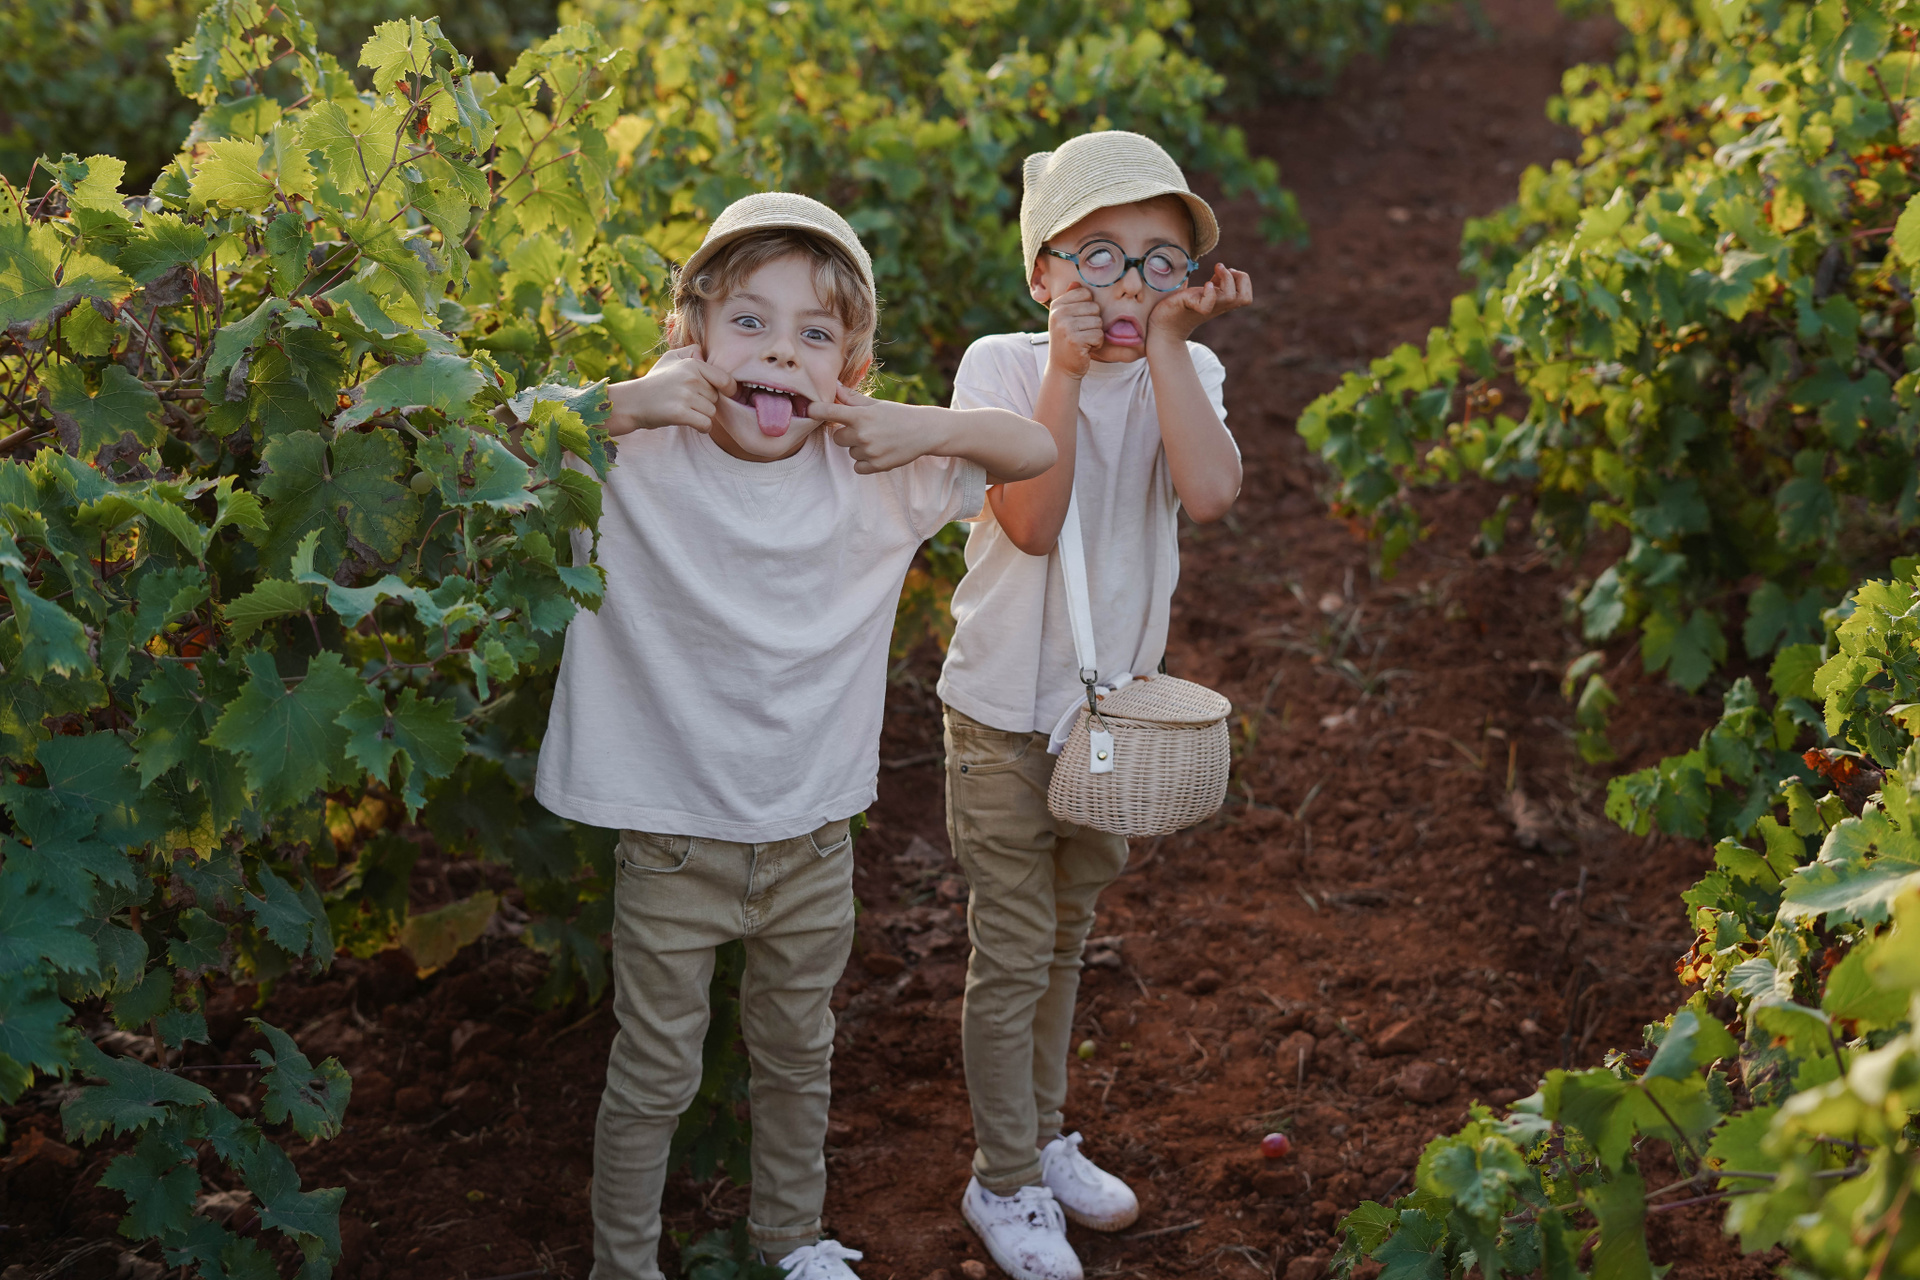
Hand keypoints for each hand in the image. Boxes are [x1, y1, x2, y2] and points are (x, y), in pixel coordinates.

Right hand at [604, 346, 736, 435]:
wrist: (632, 402)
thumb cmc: (655, 381)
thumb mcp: (670, 358)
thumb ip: (690, 352)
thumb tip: (705, 354)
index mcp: (692, 364)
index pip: (725, 379)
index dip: (728, 389)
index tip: (725, 394)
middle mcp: (690, 378)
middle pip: (716, 398)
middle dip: (707, 402)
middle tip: (688, 402)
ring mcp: (685, 396)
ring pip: (711, 412)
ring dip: (702, 416)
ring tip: (686, 411)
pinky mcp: (680, 413)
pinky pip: (706, 424)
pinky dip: (702, 427)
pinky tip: (692, 423)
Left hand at [815, 386, 941, 473]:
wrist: (924, 431)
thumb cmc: (898, 415)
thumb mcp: (876, 404)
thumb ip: (852, 398)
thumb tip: (834, 386)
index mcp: (861, 415)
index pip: (829, 412)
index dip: (816, 411)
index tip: (809, 410)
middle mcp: (862, 434)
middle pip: (837, 437)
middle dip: (846, 433)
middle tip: (864, 429)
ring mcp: (869, 451)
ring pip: (849, 452)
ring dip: (858, 448)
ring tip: (878, 440)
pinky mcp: (876, 466)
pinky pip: (857, 466)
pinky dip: (865, 461)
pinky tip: (879, 452)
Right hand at [1045, 283, 1103, 378]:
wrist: (1062, 367)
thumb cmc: (1067, 340)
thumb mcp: (1065, 318)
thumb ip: (1070, 299)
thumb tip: (1076, 282)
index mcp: (1057, 305)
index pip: (1085, 293)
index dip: (1088, 308)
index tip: (1078, 320)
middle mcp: (1059, 314)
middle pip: (1094, 307)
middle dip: (1093, 322)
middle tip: (1081, 333)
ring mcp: (1065, 327)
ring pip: (1098, 322)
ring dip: (1095, 334)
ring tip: (1083, 341)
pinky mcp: (1075, 341)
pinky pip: (1099, 335)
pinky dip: (1096, 344)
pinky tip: (1085, 348)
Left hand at [1147, 263, 1252, 344]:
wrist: (1164, 327)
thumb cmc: (1182, 307)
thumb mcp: (1202, 292)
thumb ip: (1214, 283)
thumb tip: (1222, 269)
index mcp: (1221, 303)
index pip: (1246, 296)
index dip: (1243, 280)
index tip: (1228, 271)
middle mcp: (1217, 306)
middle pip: (1244, 298)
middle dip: (1240, 278)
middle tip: (1222, 270)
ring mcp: (1206, 308)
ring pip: (1231, 298)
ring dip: (1226, 279)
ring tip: (1215, 270)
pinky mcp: (1190, 307)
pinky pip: (1206, 305)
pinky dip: (1209, 293)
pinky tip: (1204, 285)